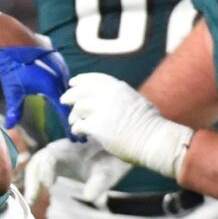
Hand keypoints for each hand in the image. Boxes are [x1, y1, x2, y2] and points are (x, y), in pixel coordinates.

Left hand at [0, 46, 71, 142]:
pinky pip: (66, 78)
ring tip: (77, 118)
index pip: (64, 111)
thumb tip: (10, 127)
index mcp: (50, 86)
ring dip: (73, 103)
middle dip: (75, 118)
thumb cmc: (11, 65)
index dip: (70, 126)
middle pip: (72, 102)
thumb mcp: (12, 90)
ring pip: (70, 89)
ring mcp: (61, 66)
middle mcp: (60, 76)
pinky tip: (68, 98)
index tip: (76, 140)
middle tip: (79, 135)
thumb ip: (14, 108)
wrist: (12, 38)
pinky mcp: (59, 60)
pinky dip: (67, 89)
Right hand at [23, 138, 129, 205]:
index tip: (48, 186)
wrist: (114, 157)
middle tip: (31, 200)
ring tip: (31, 201)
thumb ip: (99, 184)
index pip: (49, 156)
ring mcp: (55, 156)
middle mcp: (58, 150)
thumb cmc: (111, 163)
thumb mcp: (108, 174)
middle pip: (37, 162)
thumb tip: (89, 198)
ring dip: (32, 183)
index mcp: (69, 148)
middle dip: (32, 180)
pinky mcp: (54, 164)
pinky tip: (37, 197)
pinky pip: (40, 172)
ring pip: (36, 167)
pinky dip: (36, 184)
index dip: (46, 170)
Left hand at [62, 73, 193, 182]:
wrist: (152, 139)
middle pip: (80, 91)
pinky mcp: (96, 126)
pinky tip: (78, 133)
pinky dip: (76, 129)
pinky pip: (79, 125)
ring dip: (73, 115)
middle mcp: (108, 95)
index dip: (81, 80)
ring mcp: (101, 110)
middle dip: (70, 95)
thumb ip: (120, 97)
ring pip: (78, 108)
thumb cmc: (150, 124)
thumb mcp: (136, 100)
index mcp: (118, 87)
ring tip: (74, 122)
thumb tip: (108, 99)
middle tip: (64, 101)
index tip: (73, 82)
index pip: (94, 79)